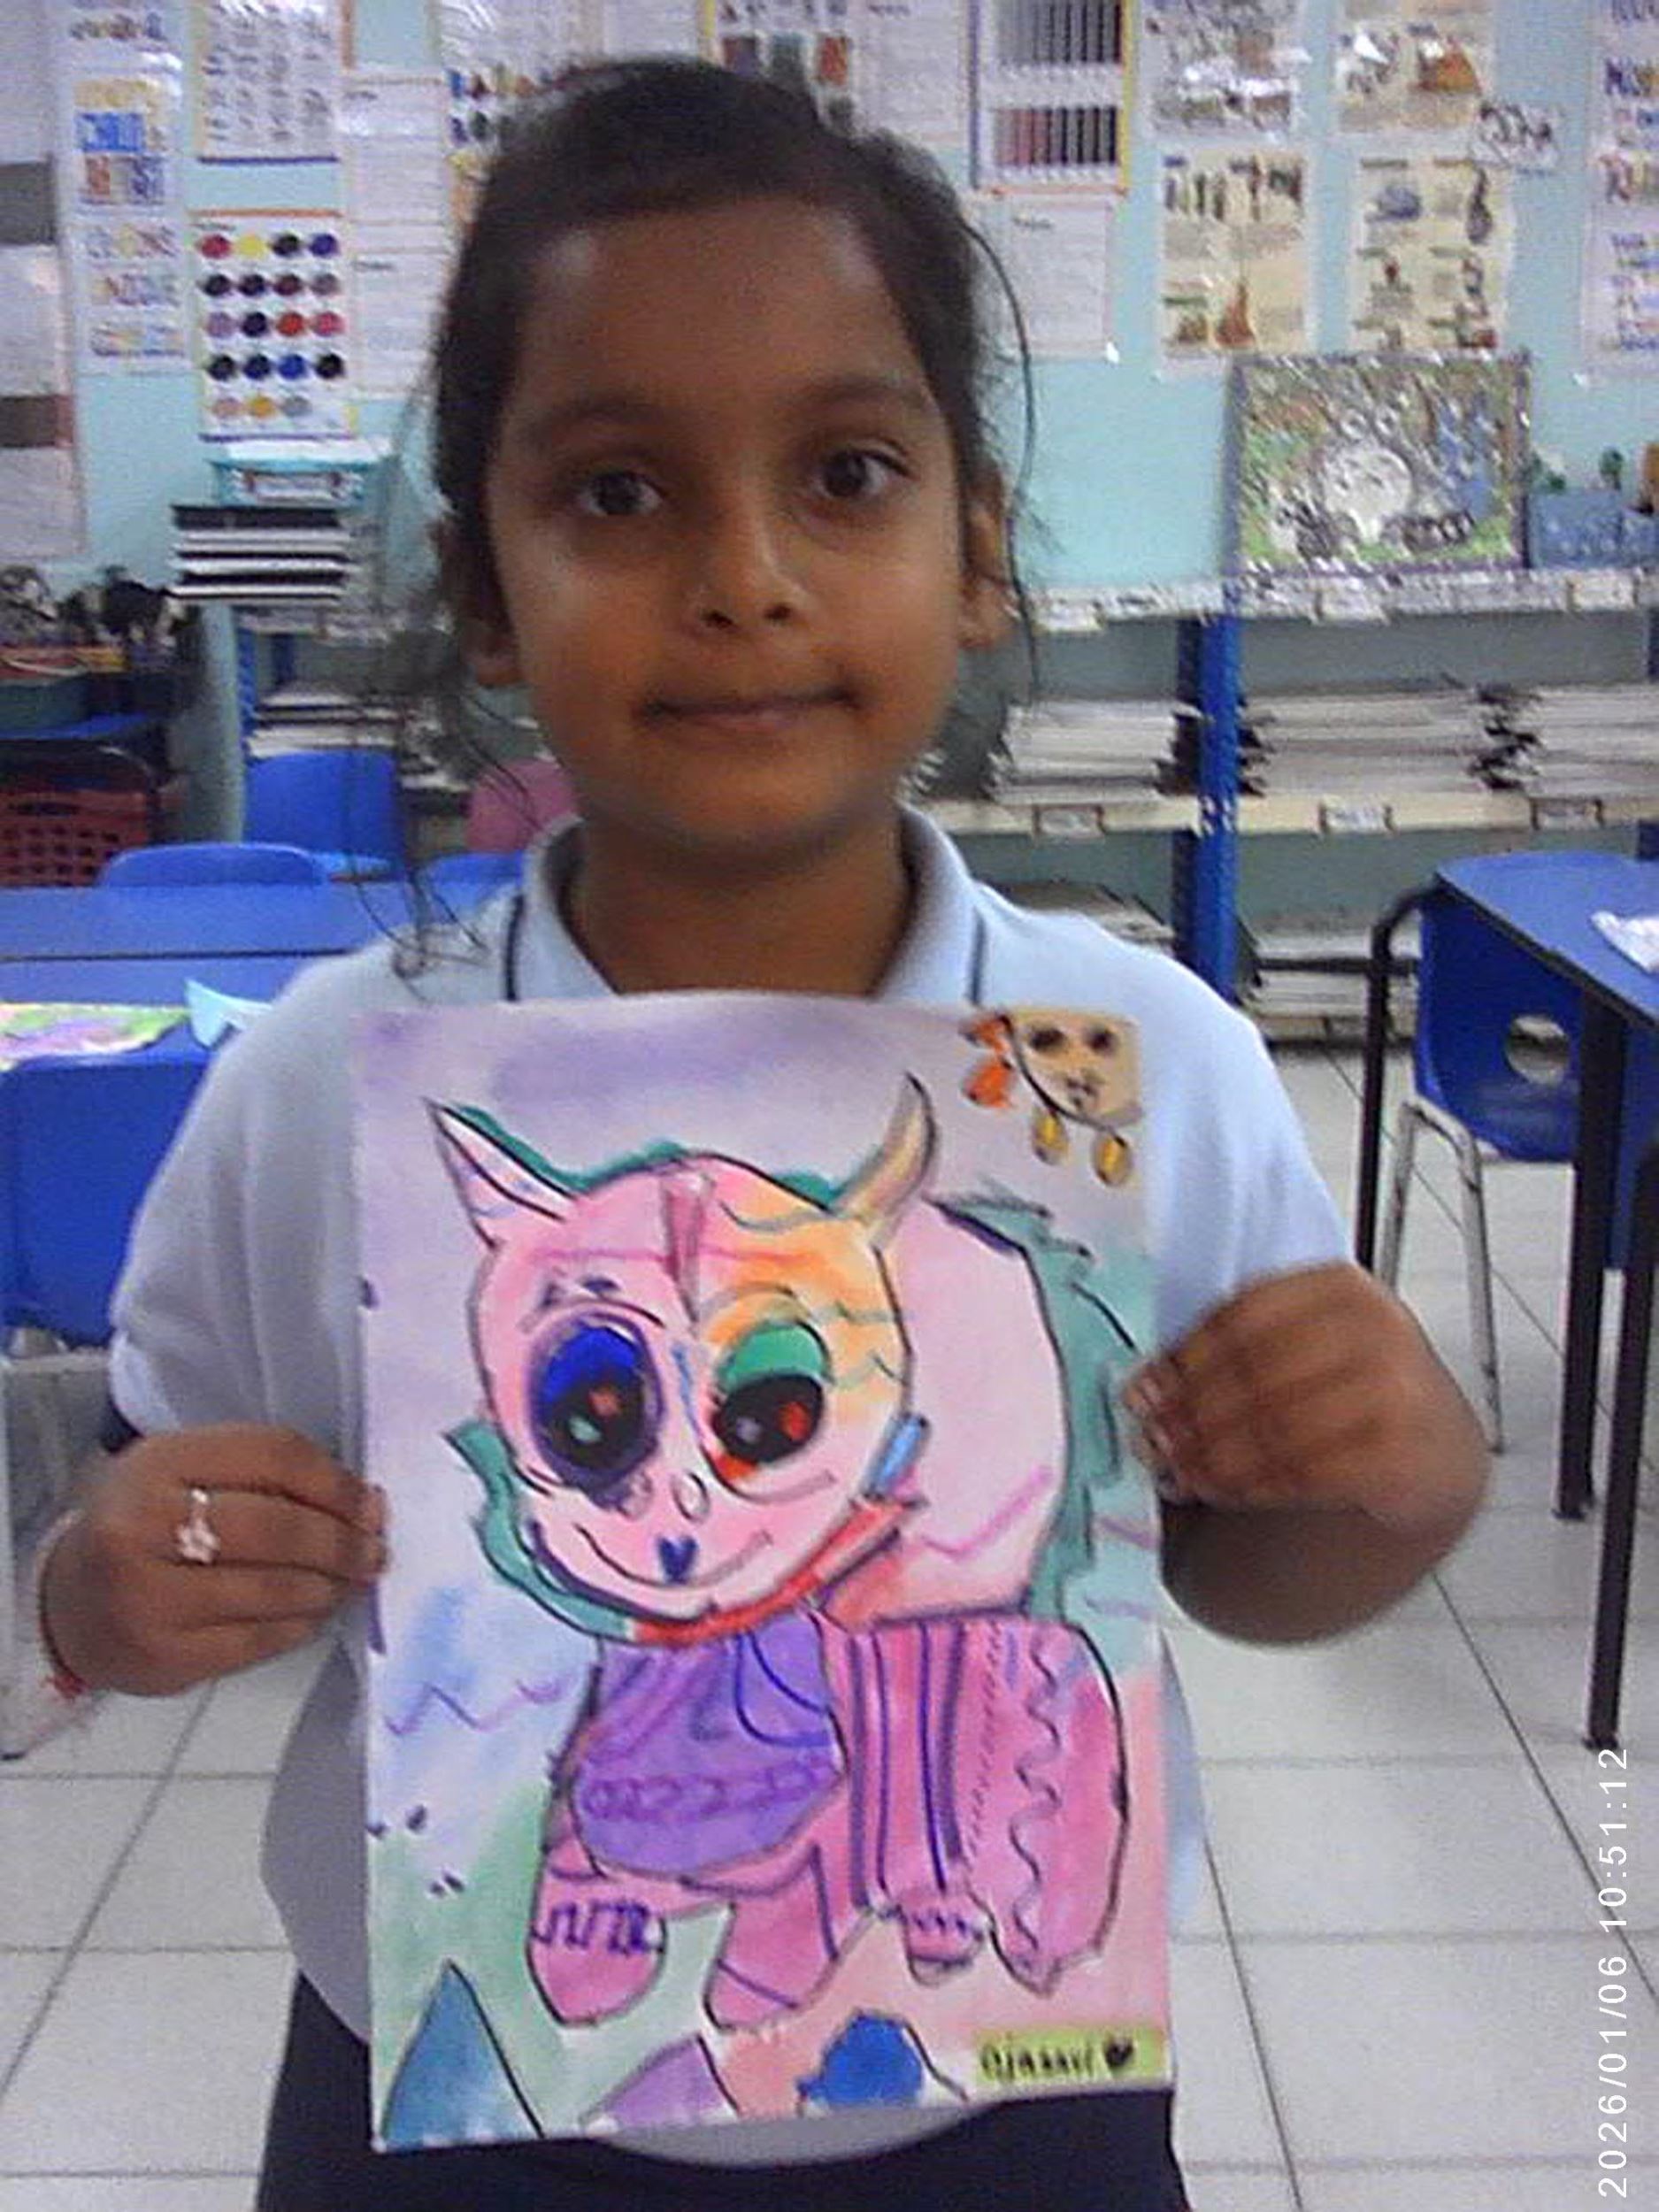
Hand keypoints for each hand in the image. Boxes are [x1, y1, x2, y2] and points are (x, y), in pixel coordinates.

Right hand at [41, 1426, 385, 1696]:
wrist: (67, 1604)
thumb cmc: (145, 1526)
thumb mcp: (186, 1473)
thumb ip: (265, 1475)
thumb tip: (364, 1504)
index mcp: (157, 1463)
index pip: (273, 1455)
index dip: (335, 1482)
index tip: (369, 1502)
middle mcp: (144, 1527)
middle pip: (276, 1528)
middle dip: (341, 1541)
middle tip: (373, 1550)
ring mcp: (149, 1598)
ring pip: (273, 1590)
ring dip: (328, 1587)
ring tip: (348, 1581)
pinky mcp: (162, 1658)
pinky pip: (257, 1641)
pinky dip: (299, 1626)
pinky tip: (311, 1613)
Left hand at [1124, 1263, 1485, 1541]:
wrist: (1436, 1449)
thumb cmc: (1353, 1390)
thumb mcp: (1303, 1349)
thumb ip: (1233, 1355)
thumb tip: (1142, 1389)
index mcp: (1338, 1288)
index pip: (1242, 1316)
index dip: (1182, 1358)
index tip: (1140, 1392)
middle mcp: (1374, 1329)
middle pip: (1254, 1372)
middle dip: (1189, 1414)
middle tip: (1150, 1443)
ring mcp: (1395, 1390)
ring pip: (1274, 1427)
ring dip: (1212, 1457)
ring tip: (1177, 1474)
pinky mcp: (1399, 1453)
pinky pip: (1303, 1472)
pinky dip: (1251, 1485)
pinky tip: (1222, 1490)